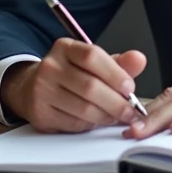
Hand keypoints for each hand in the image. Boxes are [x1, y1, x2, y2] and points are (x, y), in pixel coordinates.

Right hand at [1, 40, 147, 132]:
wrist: (32, 88)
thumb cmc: (71, 75)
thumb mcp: (93, 64)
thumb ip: (119, 63)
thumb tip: (139, 59)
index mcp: (65, 48)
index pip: (91, 56)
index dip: (115, 73)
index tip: (130, 87)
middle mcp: (50, 67)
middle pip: (89, 86)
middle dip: (116, 102)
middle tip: (131, 111)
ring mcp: (42, 91)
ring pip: (83, 108)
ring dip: (106, 116)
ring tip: (117, 117)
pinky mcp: (40, 113)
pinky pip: (73, 123)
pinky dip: (91, 124)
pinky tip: (98, 120)